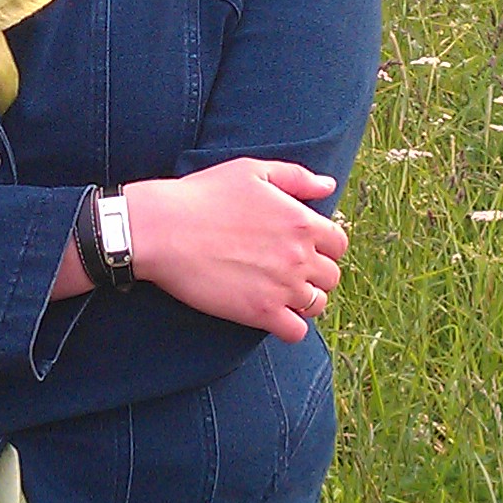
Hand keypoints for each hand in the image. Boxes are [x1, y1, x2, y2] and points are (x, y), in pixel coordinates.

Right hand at [120, 158, 345, 342]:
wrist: (164, 230)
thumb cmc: (204, 195)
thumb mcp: (252, 171)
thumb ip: (296, 177)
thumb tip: (328, 186)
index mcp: (301, 222)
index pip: (339, 244)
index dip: (324, 246)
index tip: (304, 248)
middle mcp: (299, 256)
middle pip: (331, 276)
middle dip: (315, 273)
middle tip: (288, 270)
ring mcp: (282, 287)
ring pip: (317, 304)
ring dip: (304, 300)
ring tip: (281, 293)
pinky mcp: (260, 313)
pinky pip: (296, 332)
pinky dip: (290, 327)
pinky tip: (273, 315)